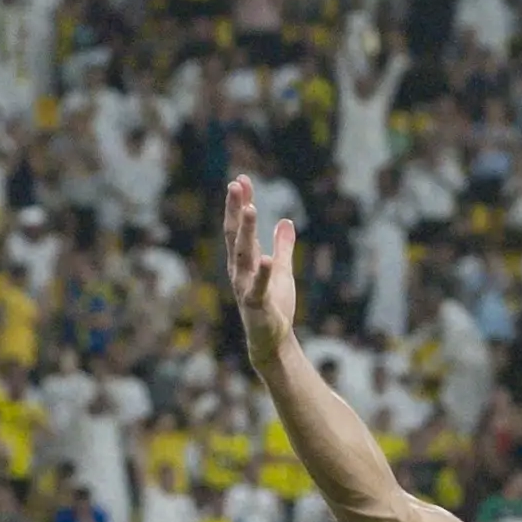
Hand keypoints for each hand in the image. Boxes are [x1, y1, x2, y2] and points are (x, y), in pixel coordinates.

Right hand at [222, 177, 297, 372]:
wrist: (273, 341)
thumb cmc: (274, 306)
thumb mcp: (281, 270)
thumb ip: (283, 247)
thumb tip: (286, 221)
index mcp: (245, 261)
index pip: (240, 227)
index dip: (241, 204)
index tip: (241, 180)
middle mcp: (239, 270)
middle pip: (236, 235)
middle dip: (236, 210)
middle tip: (236, 185)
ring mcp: (245, 286)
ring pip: (243, 255)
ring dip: (246, 232)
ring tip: (251, 209)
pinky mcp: (256, 304)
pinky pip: (258, 287)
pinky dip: (262, 273)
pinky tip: (266, 258)